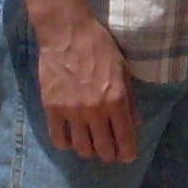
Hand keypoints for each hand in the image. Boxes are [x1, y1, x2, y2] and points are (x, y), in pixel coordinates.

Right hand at [36, 8, 140, 162]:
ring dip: (89, 150)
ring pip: (82, 148)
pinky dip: (67, 144)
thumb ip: (130, 99)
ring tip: (91, 144)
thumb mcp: (123, 69)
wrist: (66, 32)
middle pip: (104, 149)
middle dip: (110, 155)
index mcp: (116, 100)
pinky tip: (71, 137)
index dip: (127, 153)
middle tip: (110, 151)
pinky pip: (58, 138)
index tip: (127, 156)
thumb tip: (135, 123)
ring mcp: (72, 111)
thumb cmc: (99, 46)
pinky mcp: (51, 108)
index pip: (125, 139)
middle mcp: (95, 110)